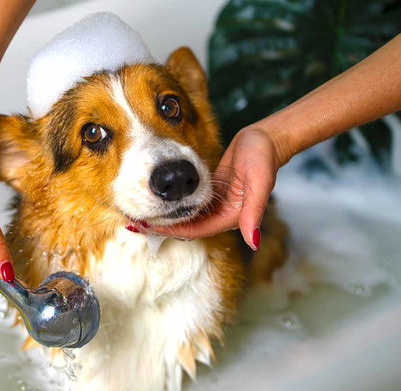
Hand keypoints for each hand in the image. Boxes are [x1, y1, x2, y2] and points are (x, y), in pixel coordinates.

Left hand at [149, 128, 284, 249]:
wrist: (265, 139)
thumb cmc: (263, 158)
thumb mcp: (259, 183)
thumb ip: (254, 212)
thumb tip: (254, 241)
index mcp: (231, 217)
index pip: (194, 231)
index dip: (170, 231)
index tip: (147, 227)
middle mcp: (222, 215)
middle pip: (187, 228)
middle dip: (162, 227)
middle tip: (135, 223)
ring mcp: (216, 204)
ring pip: (186, 217)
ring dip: (165, 217)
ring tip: (141, 213)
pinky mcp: (212, 193)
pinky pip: (189, 204)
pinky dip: (173, 205)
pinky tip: (157, 200)